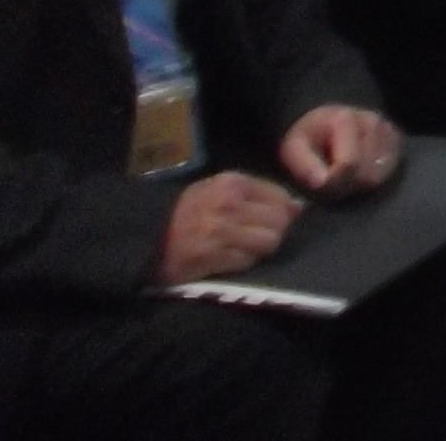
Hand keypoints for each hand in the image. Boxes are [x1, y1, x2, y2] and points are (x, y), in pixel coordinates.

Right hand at [157, 173, 301, 283]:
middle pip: (279, 221)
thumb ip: (258, 195)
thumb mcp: (221, 191)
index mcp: (233, 183)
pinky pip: (247, 261)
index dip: (283, 212)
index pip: (280, 197)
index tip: (273, 220)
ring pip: (268, 242)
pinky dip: (243, 263)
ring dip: (260, 249)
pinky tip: (229, 258)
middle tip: (258, 237)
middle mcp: (228, 204)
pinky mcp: (210, 256)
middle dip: (274, 232)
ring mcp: (219, 231)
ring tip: (244, 248)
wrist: (148, 235)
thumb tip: (297, 207)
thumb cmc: (190, 211)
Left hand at [277, 105, 401, 196]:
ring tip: (343, 177)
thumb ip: (305, 166)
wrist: (326, 120)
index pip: (349, 165)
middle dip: (346, 186)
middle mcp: (375, 122)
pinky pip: (390, 173)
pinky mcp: (397, 141)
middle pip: (366, 174)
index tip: (319, 185)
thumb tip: (322, 183)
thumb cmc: (308, 136)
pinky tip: (358, 172)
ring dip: (359, 184)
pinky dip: (372, 178)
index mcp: (346, 119)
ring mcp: (390, 131)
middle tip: (330, 182)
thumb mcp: (293, 148)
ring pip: (379, 176)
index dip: (333, 183)